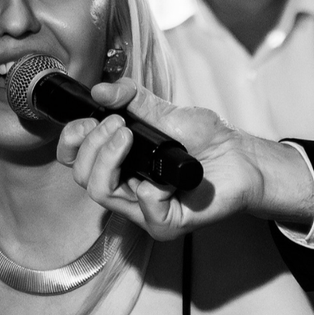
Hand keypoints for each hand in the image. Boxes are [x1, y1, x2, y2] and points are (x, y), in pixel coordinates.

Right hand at [55, 79, 312, 239]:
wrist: (242, 158)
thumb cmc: (206, 138)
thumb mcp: (166, 111)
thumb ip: (133, 99)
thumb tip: (100, 90)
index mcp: (118, 163)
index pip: (75, 160)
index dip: (71, 141)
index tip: (87, 120)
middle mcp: (125, 188)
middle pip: (82, 176)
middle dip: (92, 145)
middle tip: (118, 124)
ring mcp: (142, 210)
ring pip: (102, 192)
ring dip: (110, 159)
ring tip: (128, 135)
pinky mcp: (165, 224)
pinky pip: (144, 209)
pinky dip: (151, 191)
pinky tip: (166, 180)